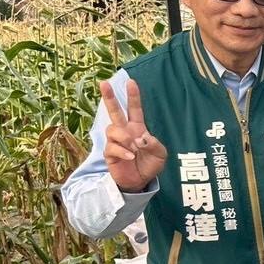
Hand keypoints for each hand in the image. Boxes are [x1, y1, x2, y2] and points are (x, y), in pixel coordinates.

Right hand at [101, 78, 166, 192]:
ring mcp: (115, 142)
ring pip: (112, 129)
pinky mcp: (109, 154)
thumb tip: (140, 137)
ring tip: (134, 149)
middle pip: (114, 112)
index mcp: (137, 128)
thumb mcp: (160, 154)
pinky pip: (112, 147)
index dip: (133, 96)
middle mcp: (124, 132)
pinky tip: (130, 156)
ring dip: (124, 137)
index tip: (131, 82)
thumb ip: (154, 144)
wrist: (140, 181)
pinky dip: (123, 151)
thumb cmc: (150, 164)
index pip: (134, 109)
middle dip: (109, 97)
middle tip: (104, 83)